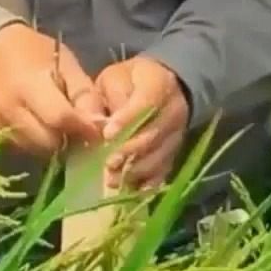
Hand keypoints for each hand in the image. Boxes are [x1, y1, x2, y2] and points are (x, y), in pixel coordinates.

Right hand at [0, 23, 105, 157]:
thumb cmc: (38, 55)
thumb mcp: (68, 64)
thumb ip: (84, 95)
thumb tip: (101, 126)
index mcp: (28, 84)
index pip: (59, 118)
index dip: (83, 128)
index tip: (100, 131)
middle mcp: (7, 107)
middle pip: (47, 141)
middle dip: (70, 140)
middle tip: (82, 131)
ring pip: (36, 149)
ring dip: (54, 144)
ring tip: (63, 127)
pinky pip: (21, 149)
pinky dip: (38, 144)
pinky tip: (43, 128)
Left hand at [92, 56, 190, 191]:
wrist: (162, 86)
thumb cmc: (130, 82)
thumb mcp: (113, 79)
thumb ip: (103, 98)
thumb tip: (93, 123)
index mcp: (159, 85)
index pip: (147, 103)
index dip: (128, 120)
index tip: (108, 134)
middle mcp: (174, 111)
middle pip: (155, 134)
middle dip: (130, 151)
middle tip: (108, 162)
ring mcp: (177, 134)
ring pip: (160, 156)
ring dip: (136, 170)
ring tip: (112, 179)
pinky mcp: (174, 153)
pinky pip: (164, 171)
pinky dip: (148, 184)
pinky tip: (130, 190)